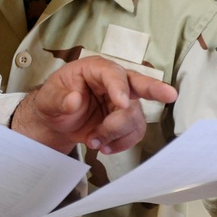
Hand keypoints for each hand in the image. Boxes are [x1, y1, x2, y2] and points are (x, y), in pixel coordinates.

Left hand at [10, 55, 177, 153]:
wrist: (56, 121)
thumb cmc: (53, 102)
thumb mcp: (47, 100)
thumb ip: (59, 100)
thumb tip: (74, 100)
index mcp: (93, 69)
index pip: (112, 73)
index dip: (119, 87)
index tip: (121, 103)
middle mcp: (112, 83)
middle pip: (139, 84)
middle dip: (155, 89)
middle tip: (170, 94)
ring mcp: (123, 101)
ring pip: (134, 117)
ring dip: (115, 133)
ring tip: (93, 141)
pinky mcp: (125, 120)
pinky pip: (134, 133)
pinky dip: (120, 143)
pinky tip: (104, 147)